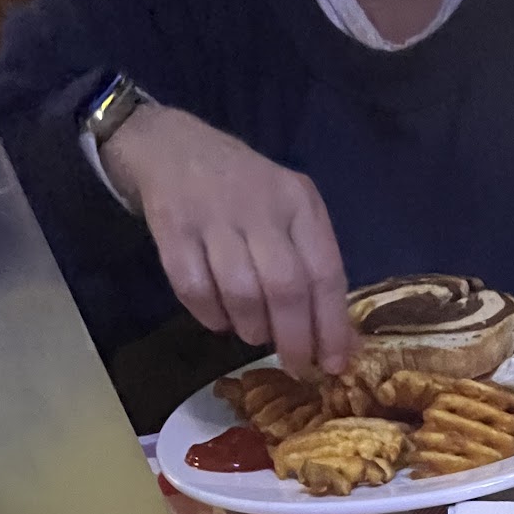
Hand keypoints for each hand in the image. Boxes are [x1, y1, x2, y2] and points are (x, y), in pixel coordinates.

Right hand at [103, 104, 354, 376]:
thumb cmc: (245, 192)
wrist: (171, 147)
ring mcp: (213, 215)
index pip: (325, 273)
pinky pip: (194, 289)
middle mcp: (260, 206)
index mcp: (299, 203)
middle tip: (294, 366)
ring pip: (240, 292)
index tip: (332, 365)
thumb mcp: (290, 214)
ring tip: (253, 333)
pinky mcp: (173, 227)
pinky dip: (210, 316)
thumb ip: (314, 271)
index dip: (331, 327)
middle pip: (285, 287)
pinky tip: (219, 318)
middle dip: (293, 339)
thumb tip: (342, 344)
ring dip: (251, 328)